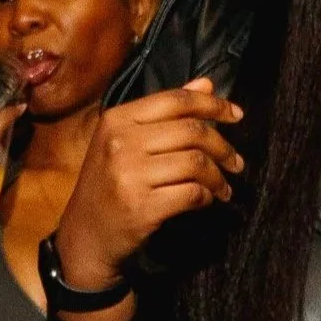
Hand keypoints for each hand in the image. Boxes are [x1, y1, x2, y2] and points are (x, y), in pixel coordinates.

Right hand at [53, 77, 242, 290]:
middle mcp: (120, 143)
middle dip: (222, 147)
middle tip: (235, 162)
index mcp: (117, 120)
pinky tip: (206, 199)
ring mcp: (129, 176)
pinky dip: (206, 196)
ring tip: (223, 186)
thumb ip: (164, 112)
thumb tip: (206, 84)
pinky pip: (192, 193)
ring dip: (217, 176)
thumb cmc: (108, 185)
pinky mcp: (142, 207)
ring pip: (196, 163)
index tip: (236, 115)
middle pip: (192, 131)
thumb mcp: (125, 141)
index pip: (176, 101)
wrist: (84, 235)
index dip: (213, 105)